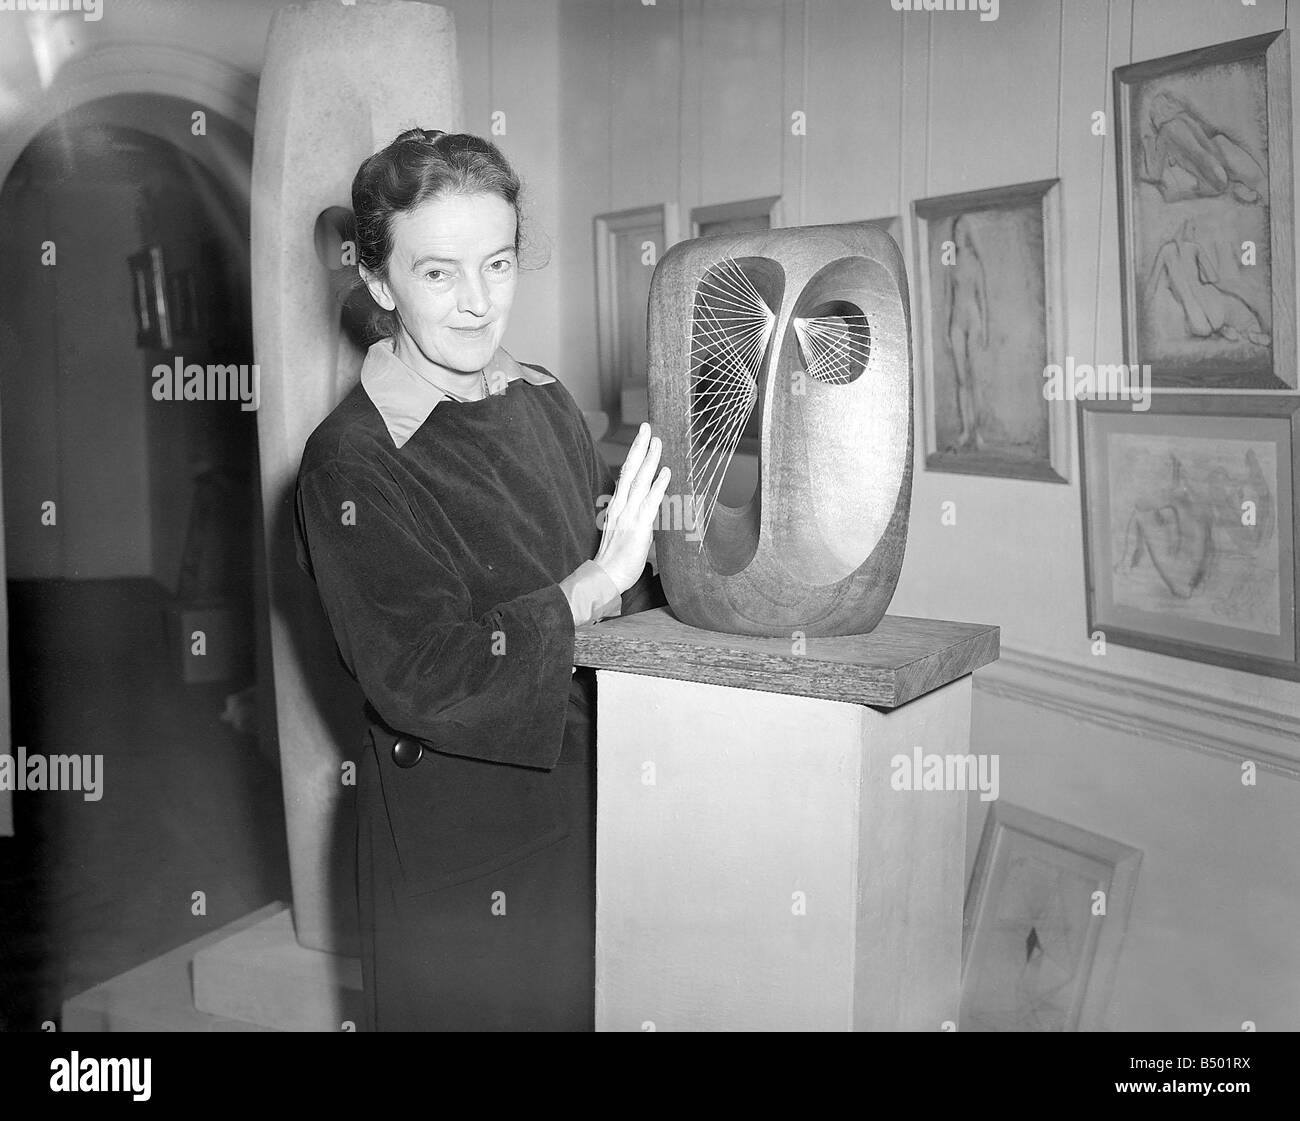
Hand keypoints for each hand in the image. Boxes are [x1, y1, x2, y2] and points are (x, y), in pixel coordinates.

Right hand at [594, 423, 670, 592]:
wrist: (606, 576)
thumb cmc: (615, 558)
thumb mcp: (622, 531)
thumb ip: (633, 516)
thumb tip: (648, 508)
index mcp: (616, 506)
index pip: (625, 475)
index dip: (633, 456)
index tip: (641, 439)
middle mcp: (620, 506)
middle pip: (629, 470)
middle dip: (639, 447)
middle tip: (647, 427)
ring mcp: (628, 515)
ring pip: (639, 480)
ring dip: (649, 459)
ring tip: (657, 441)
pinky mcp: (638, 526)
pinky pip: (649, 501)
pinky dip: (658, 485)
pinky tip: (665, 471)